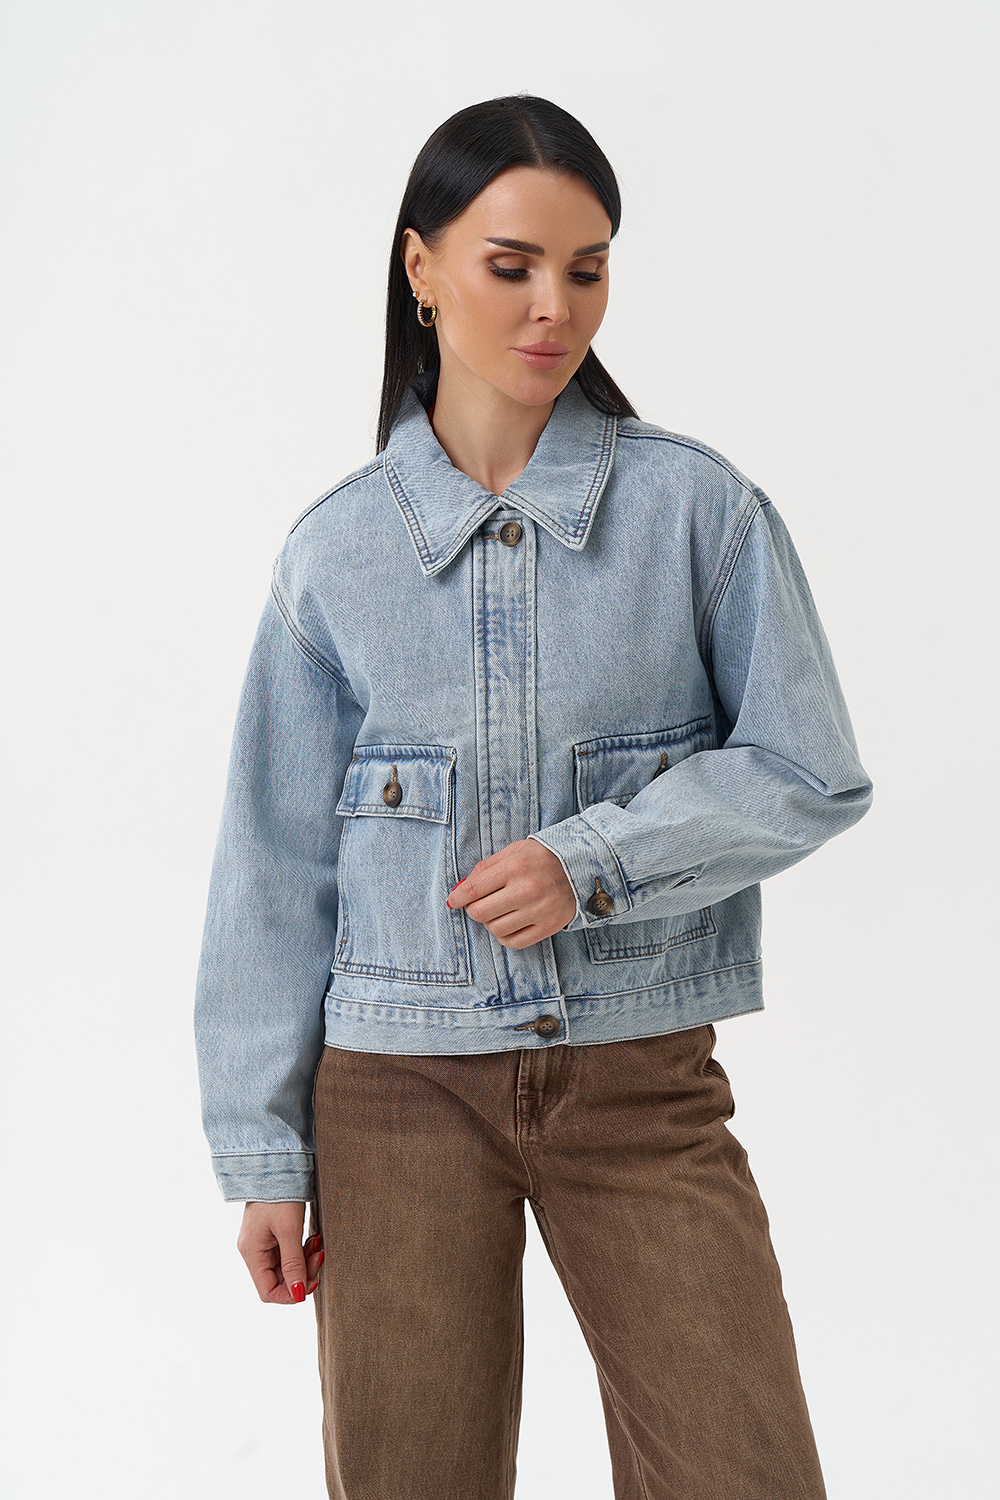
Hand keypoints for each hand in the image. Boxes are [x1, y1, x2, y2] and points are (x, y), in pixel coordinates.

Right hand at [237, 1201, 324, 1304]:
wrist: (275, 1164)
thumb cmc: (278, 1194)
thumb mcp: (289, 1230)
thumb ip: (293, 1264)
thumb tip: (298, 1294)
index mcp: (252, 1253)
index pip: (268, 1291)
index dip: (290, 1294)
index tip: (312, 1284)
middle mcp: (254, 1251)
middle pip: (278, 1279)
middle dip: (302, 1273)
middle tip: (320, 1256)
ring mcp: (262, 1242)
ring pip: (286, 1266)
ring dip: (305, 1260)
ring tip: (318, 1245)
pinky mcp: (272, 1233)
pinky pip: (288, 1252)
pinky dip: (302, 1250)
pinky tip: (313, 1239)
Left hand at [446, 838, 576, 947]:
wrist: (581, 866)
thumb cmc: (543, 857)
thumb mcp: (514, 851)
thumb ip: (487, 867)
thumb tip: (462, 887)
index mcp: (515, 867)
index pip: (474, 889)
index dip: (458, 897)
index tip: (453, 901)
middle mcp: (526, 890)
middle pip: (480, 912)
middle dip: (474, 909)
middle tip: (480, 904)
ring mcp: (538, 911)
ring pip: (495, 929)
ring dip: (491, 922)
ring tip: (499, 912)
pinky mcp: (548, 926)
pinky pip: (514, 942)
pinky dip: (505, 935)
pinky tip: (509, 924)